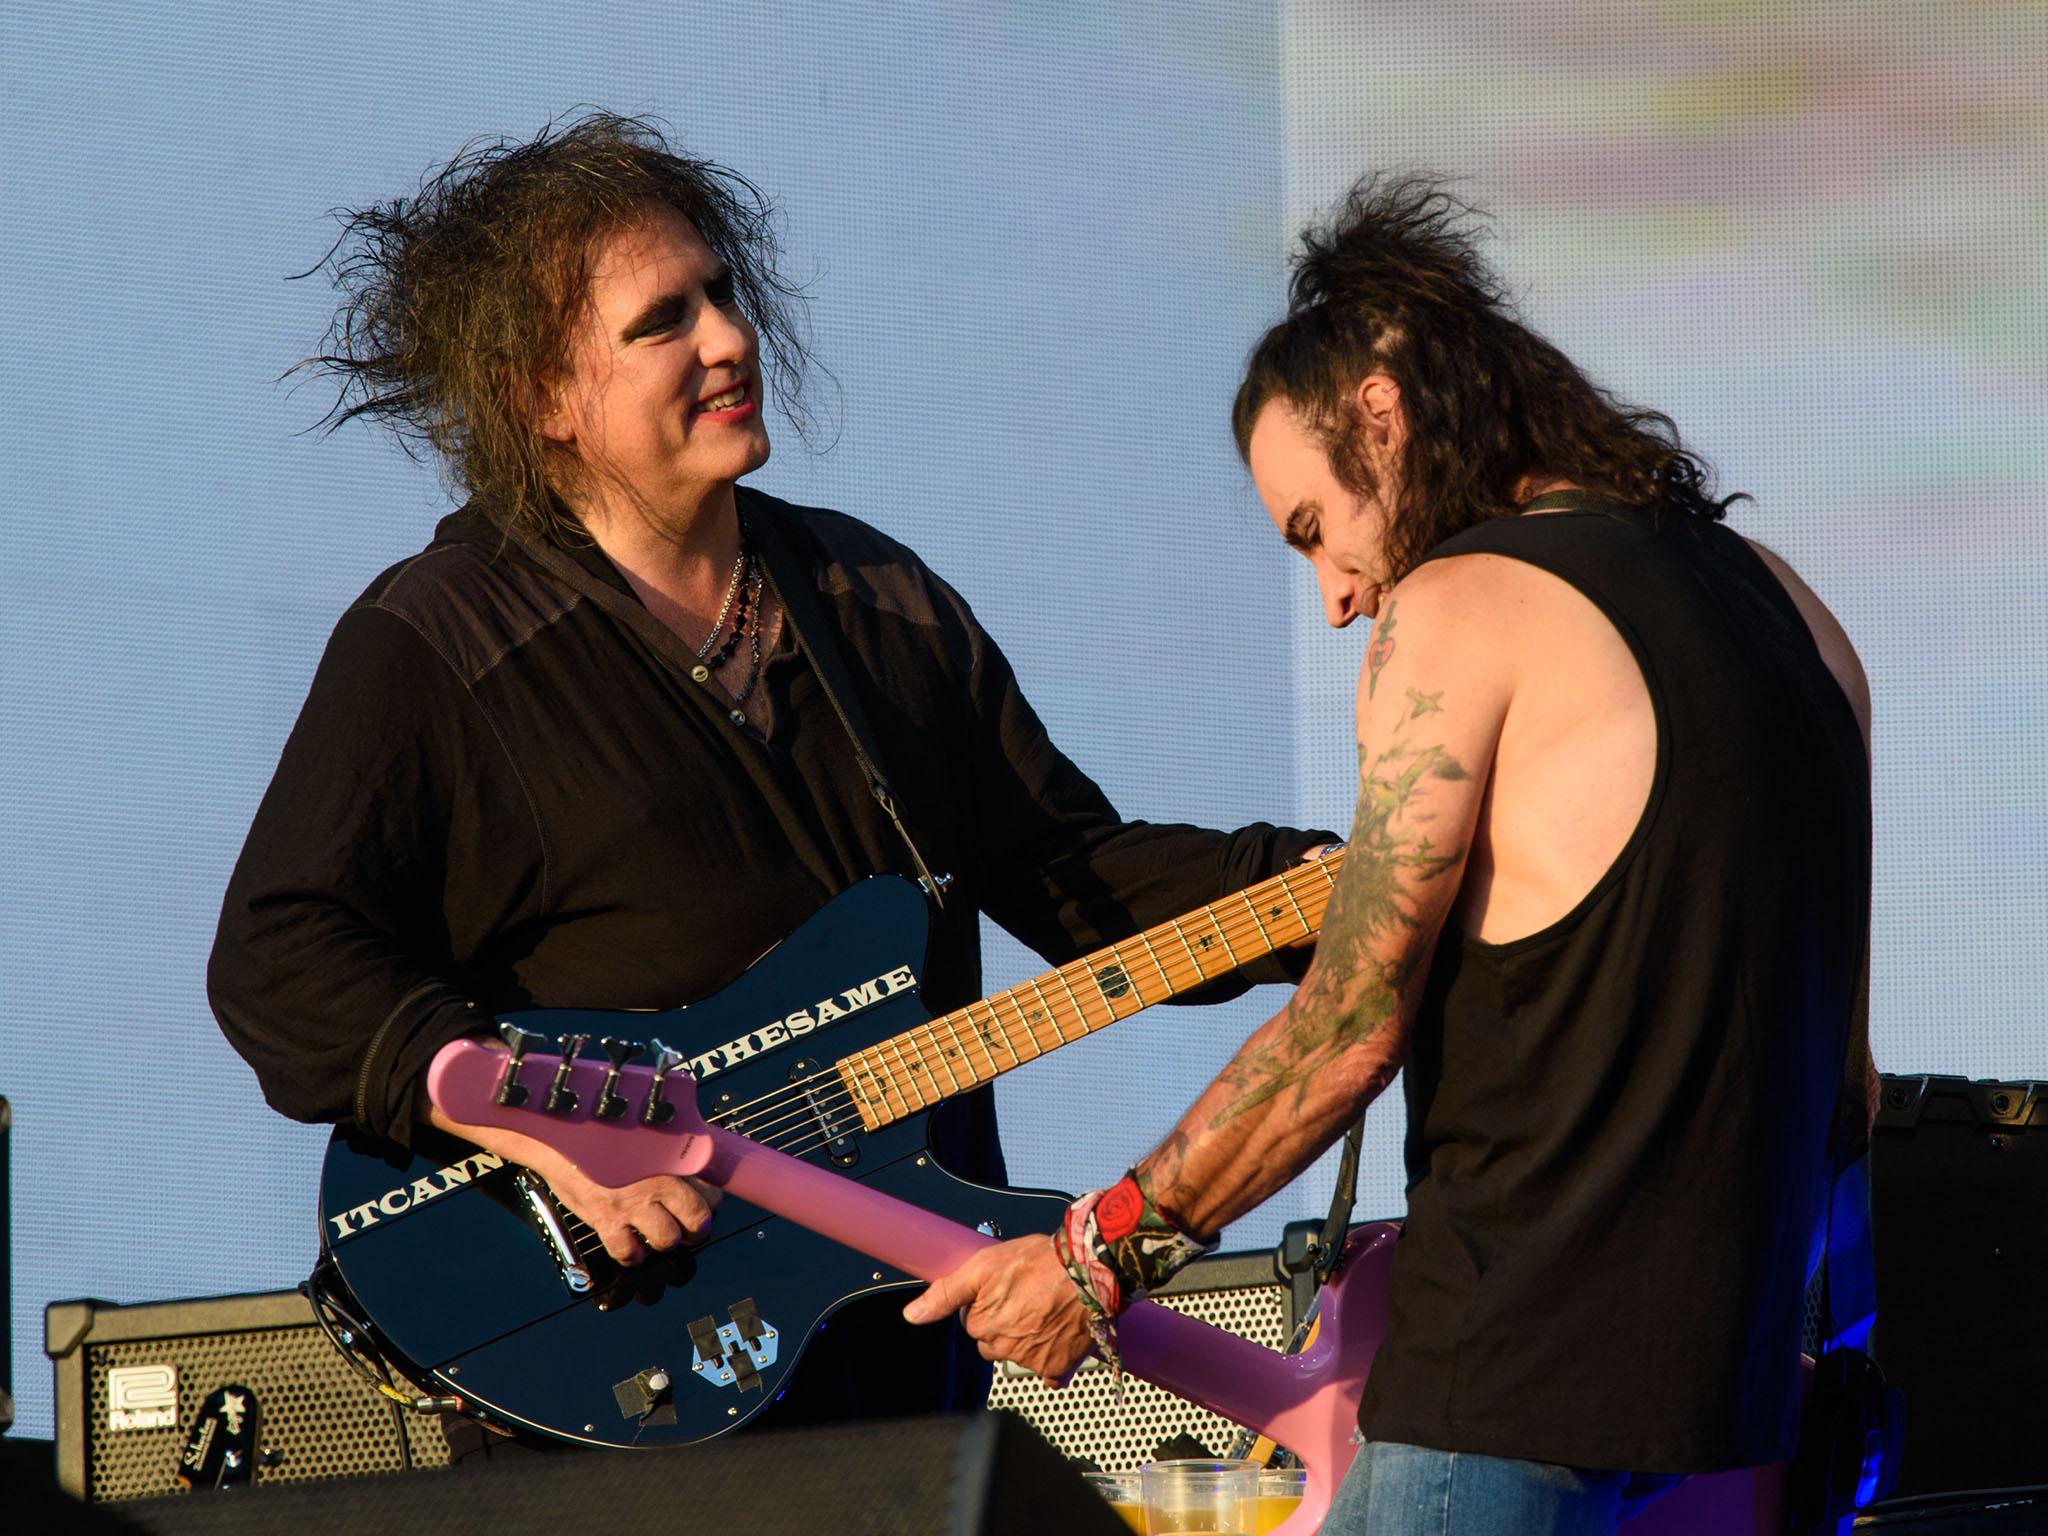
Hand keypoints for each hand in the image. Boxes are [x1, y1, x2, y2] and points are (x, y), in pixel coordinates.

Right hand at [421, 1042, 718, 1267]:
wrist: (555, 1131)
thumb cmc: (598, 1125)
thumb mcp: (642, 1128)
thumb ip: (667, 1146)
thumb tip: (689, 1151)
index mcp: (672, 1155)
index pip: (711, 1188)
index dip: (711, 1198)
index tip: (705, 1198)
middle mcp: (657, 1180)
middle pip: (698, 1220)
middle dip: (696, 1226)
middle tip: (688, 1224)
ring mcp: (632, 1202)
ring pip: (667, 1240)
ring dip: (664, 1240)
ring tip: (658, 1232)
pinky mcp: (605, 1219)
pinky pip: (628, 1252)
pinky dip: (631, 1253)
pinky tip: (629, 1244)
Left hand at [901, 1235, 1095, 1383]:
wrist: (1085, 1269)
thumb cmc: (1038, 1262)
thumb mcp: (982, 1266)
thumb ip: (945, 1293)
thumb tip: (912, 1315)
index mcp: (982, 1325)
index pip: (974, 1323)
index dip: (988, 1303)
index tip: (1005, 1290)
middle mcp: (1004, 1348)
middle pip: (994, 1343)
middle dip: (1005, 1325)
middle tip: (1026, 1300)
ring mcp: (1030, 1360)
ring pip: (1018, 1355)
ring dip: (1028, 1339)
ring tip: (1045, 1310)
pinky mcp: (1056, 1367)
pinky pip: (1047, 1372)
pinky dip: (1050, 1357)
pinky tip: (1056, 1334)